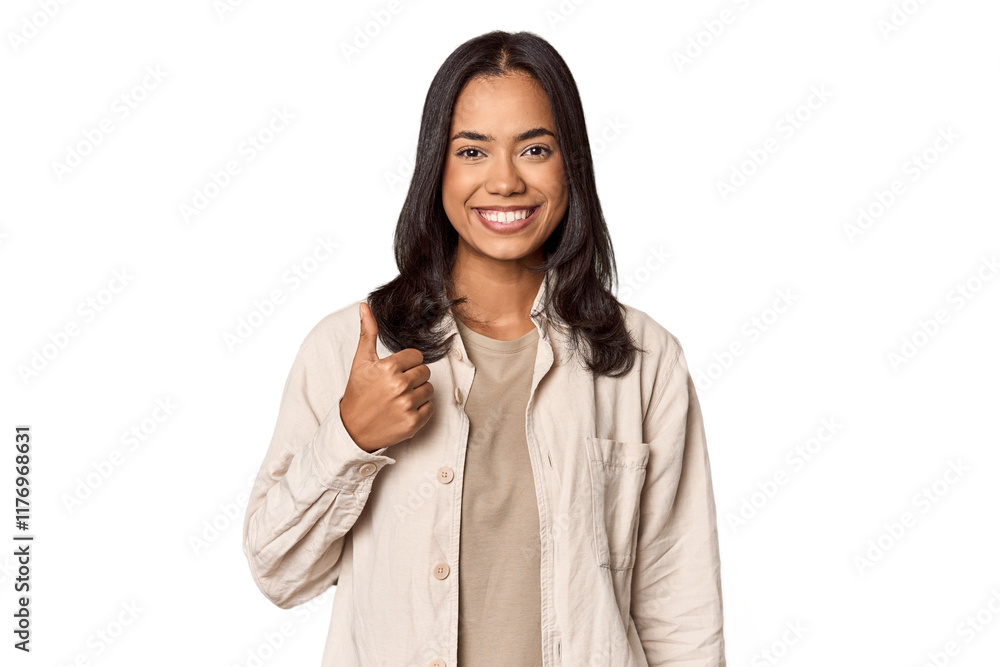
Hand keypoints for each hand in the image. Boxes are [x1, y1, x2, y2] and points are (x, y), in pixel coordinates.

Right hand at [339, 302, 433, 452]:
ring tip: (400, 398)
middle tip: (397, 385)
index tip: (395, 371)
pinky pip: (430, 408)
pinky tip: (404, 409)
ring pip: (429, 389)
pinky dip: (421, 409)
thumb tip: (364, 306)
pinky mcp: (413, 423)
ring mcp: (407, 405)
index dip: (406, 363)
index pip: (416, 356)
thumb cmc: (358, 393)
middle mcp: (400, 386)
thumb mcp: (361, 362)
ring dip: (418, 393)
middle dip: (413, 377)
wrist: (353, 429)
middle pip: (425, 372)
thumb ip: (367, 333)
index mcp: (389, 368)